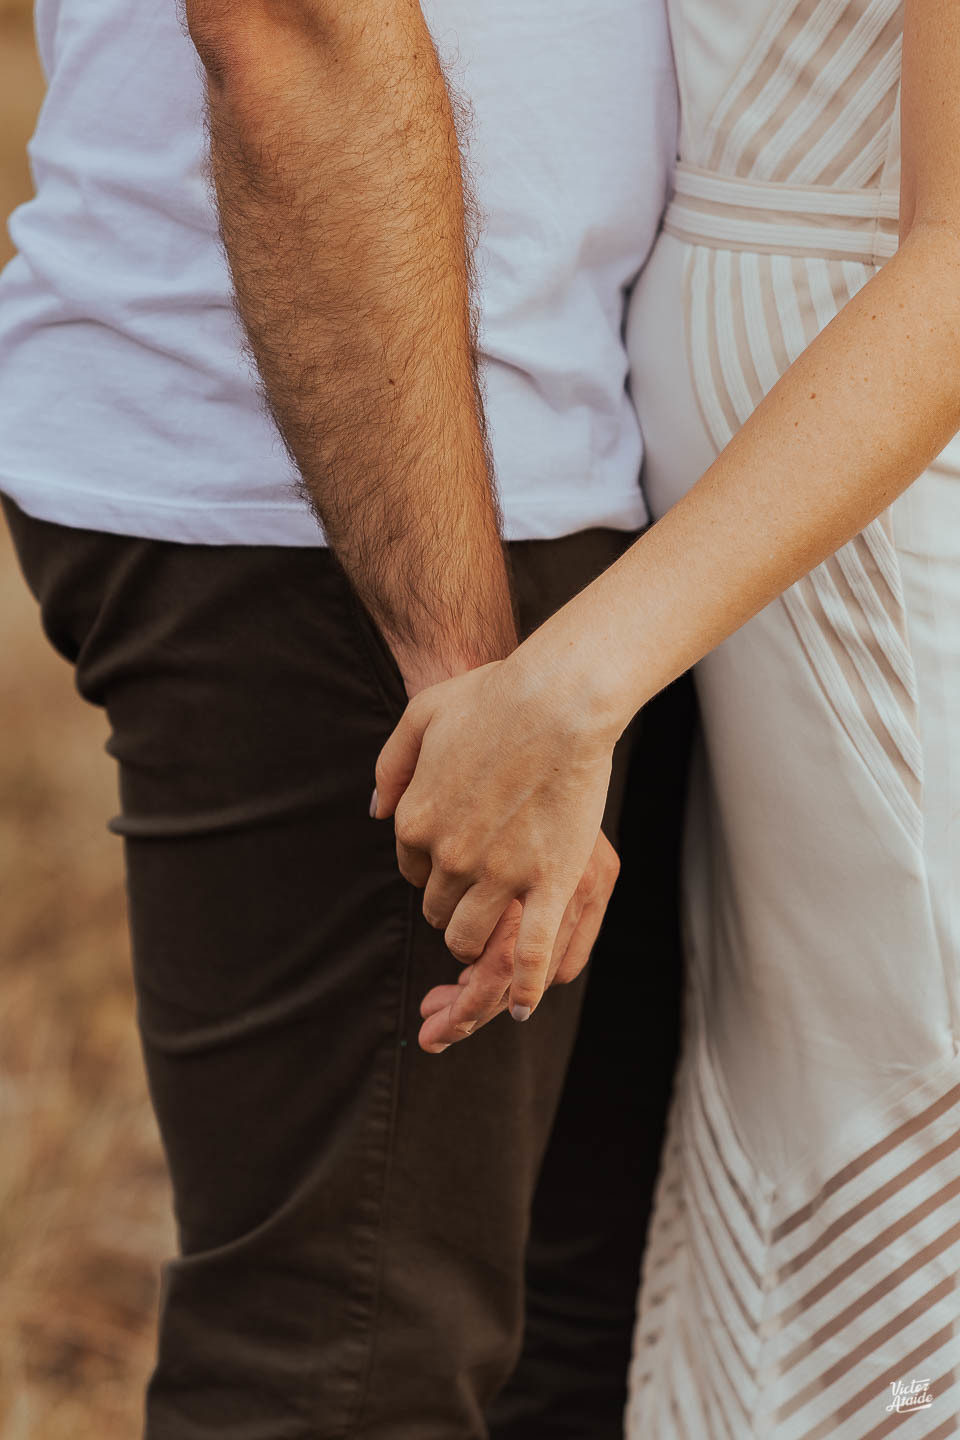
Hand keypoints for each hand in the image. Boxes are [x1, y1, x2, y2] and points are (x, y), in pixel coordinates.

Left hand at [373, 646, 621, 1023]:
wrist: (558, 696)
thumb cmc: (494, 696)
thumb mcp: (421, 716)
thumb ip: (392, 766)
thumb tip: (376, 811)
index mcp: (414, 820)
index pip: (411, 872)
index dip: (433, 869)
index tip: (457, 860)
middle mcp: (448, 856)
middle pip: (437, 909)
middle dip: (453, 907)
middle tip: (478, 897)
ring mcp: (499, 873)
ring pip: (470, 936)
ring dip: (476, 943)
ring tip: (490, 938)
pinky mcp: (547, 881)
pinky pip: (529, 951)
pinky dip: (522, 986)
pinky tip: (517, 1008)